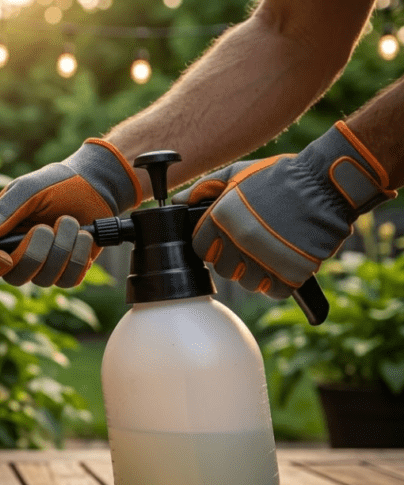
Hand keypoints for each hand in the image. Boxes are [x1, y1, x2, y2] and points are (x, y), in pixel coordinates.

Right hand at [0, 139, 141, 286]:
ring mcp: (43, 266)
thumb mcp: (28, 190)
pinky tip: (83, 236)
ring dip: (62, 248)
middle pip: (14, 277)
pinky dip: (79, 256)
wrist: (96, 186)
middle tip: (46, 228)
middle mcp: (18, 255)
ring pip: (45, 279)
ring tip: (70, 221)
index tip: (4, 257)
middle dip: (34, 254)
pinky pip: (69, 280)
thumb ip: (3, 212)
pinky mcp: (68, 272)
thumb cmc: (56, 184)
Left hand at [173, 121, 394, 298]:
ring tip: (271, 252)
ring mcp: (266, 258)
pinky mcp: (292, 272)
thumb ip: (203, 189)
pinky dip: (280, 283)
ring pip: (248, 282)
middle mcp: (239, 240)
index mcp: (221, 217)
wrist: (327, 182)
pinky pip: (275, 291)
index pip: (200, 249)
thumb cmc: (281, 176)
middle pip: (223, 269)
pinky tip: (285, 264)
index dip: (212, 246)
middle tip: (252, 247)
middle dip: (235, 260)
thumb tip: (176, 203)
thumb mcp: (237, 173)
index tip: (225, 242)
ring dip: (258, 273)